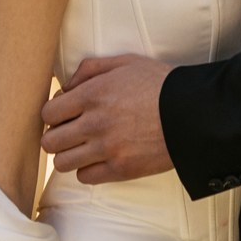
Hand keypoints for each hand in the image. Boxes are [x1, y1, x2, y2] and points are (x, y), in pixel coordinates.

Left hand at [39, 54, 175, 183]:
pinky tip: (100, 158)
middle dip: (56, 136)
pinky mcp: (120, 169)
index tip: (64, 114)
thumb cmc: (159, 84)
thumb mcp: (125, 63)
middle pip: (50, 142)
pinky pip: (85, 177)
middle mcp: (95, 123)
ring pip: (63, 163)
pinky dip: (88, 169)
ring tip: (83, 147)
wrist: (191, 113)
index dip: (53, 114)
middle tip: (71, 132)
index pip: (48, 113)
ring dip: (69, 155)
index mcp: (93, 94)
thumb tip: (66, 87)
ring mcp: (107, 149)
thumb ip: (90, 69)